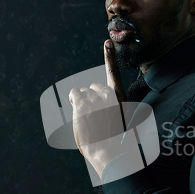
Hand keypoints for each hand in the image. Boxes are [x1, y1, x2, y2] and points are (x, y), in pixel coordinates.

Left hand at [68, 40, 126, 177]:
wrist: (110, 151)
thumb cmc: (115, 140)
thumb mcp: (121, 120)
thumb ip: (111, 107)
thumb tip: (96, 106)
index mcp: (120, 97)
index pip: (113, 72)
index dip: (109, 56)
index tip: (107, 42)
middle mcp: (107, 94)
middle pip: (92, 87)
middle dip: (90, 97)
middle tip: (93, 114)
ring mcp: (94, 98)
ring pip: (81, 93)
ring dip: (81, 103)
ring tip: (88, 120)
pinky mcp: (82, 103)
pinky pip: (74, 94)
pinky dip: (73, 101)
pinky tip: (79, 112)